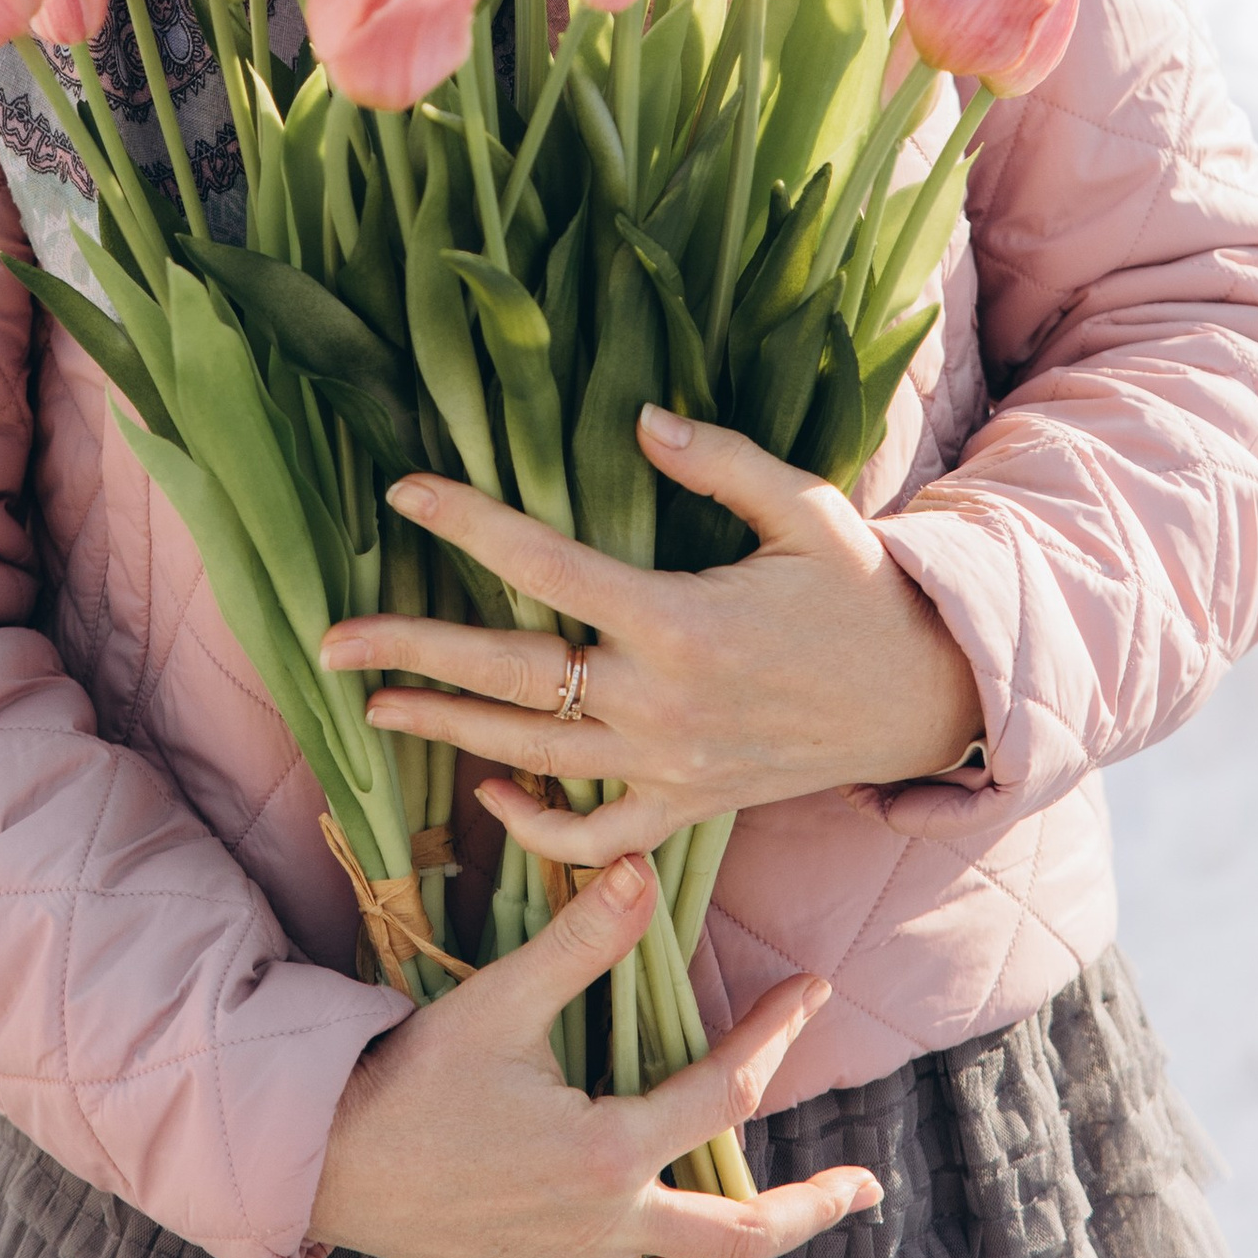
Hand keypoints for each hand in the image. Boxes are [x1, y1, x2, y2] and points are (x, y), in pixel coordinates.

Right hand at [306, 851, 881, 1257]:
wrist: (329, 1155)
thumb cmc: (418, 1072)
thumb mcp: (502, 998)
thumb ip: (583, 940)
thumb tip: (642, 866)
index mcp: (609, 1150)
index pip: (724, 1091)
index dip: (778, 1034)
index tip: (816, 989)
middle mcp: (603, 1224)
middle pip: (737, 1237)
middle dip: (810, 1209)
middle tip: (865, 1188)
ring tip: (762, 1250)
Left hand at [321, 409, 984, 869]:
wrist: (927, 696)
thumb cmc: (865, 588)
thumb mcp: (803, 507)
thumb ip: (718, 461)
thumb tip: (637, 421)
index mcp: (680, 619)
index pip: (545, 566)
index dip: (468, 526)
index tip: (402, 496)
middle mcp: (662, 701)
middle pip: (510, 675)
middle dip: (413, 654)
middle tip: (330, 641)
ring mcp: (670, 765)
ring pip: (533, 755)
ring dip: (448, 728)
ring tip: (374, 703)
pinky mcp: (687, 806)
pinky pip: (597, 836)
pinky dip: (538, 827)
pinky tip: (490, 796)